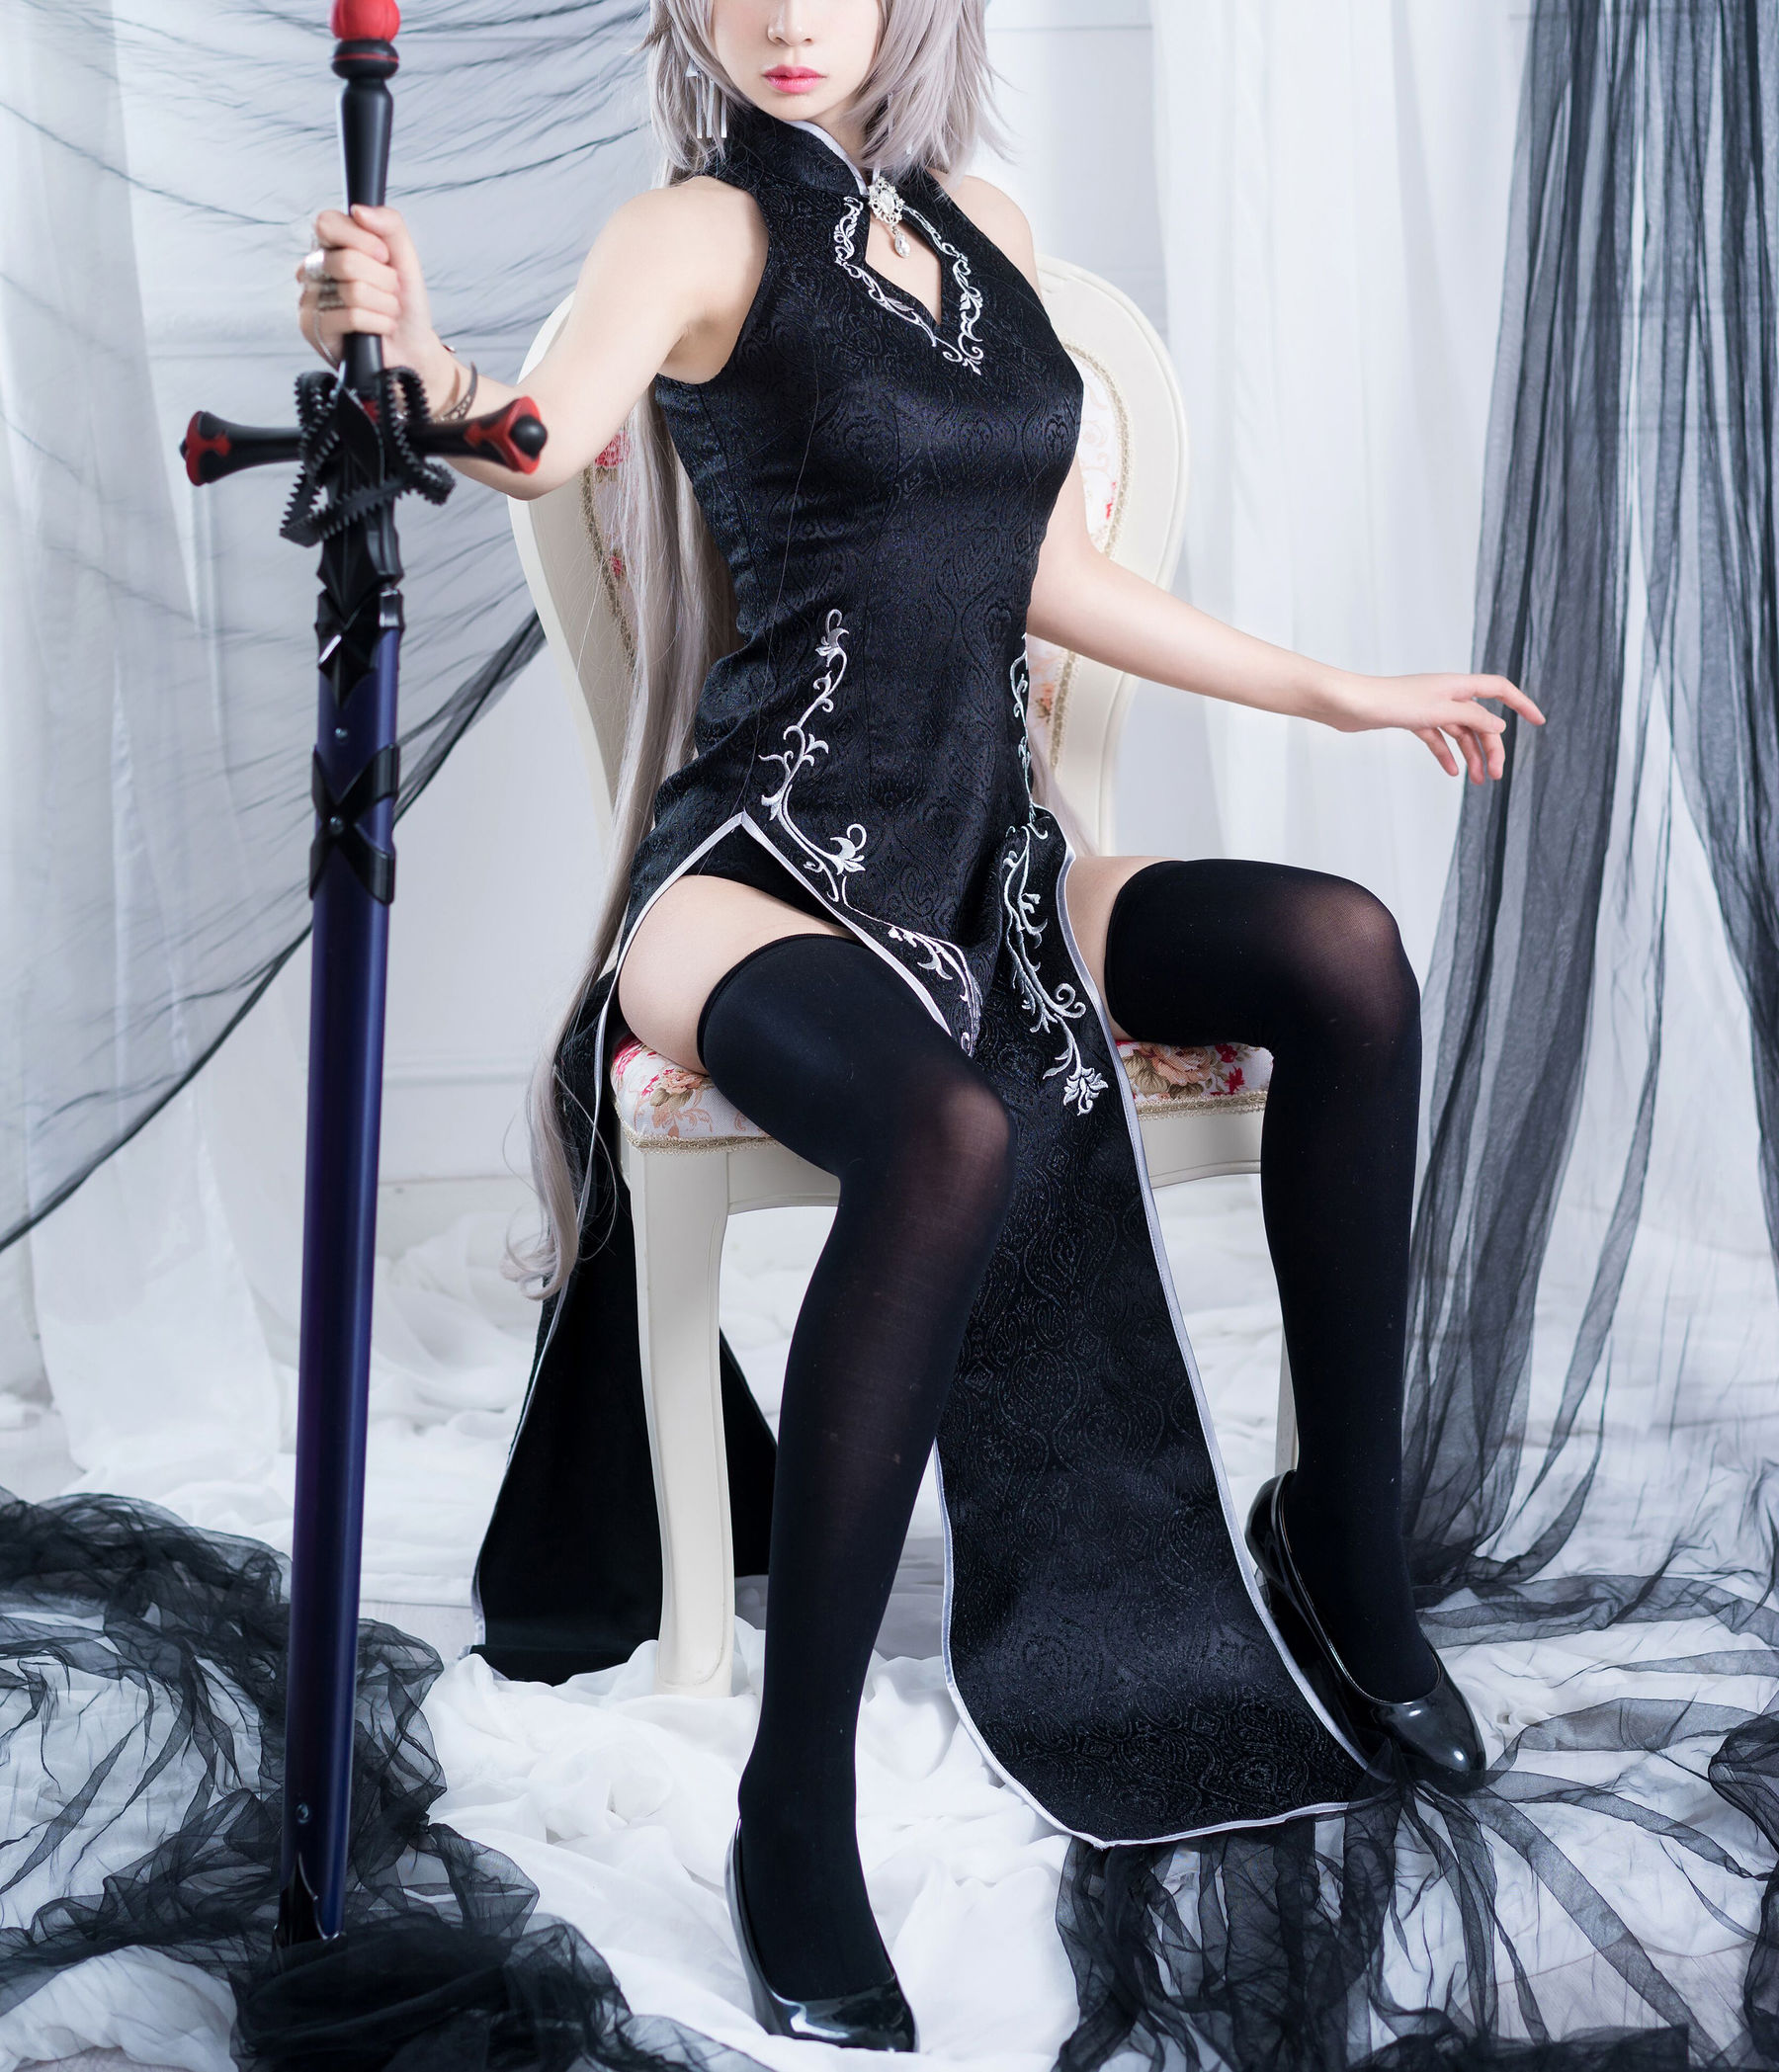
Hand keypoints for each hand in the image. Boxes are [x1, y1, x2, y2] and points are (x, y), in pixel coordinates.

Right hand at [295, 203, 455, 407]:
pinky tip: (379, 328)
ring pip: (354, 291)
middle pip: (347, 260)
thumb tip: (359, 211)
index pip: (327, 223)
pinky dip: (378, 323)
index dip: (363, 240)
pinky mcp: (312, 328)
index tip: (384, 257)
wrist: (412, 347)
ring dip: (384, 305)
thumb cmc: (404, 303)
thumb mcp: (405, 257)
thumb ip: (389, 224)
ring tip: (386, 312)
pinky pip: (352, 316)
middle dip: (383, 280)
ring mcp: (309, 298)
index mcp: (330, 245)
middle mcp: (313, 268)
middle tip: (389, 292)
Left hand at [1324, 670, 1545, 782]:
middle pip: (1481, 720)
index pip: (1500, 690)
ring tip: (1477, 781)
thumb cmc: (1389, 701)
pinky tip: (1453, 772)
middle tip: (1496, 776)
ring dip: (1471, 755)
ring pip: (1460, 733)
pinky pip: (1438, 739)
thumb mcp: (1438, 711)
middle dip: (1492, 747)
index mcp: (1457, 685)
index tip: (1540, 722)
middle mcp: (1446, 693)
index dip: (1522, 704)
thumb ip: (1471, 718)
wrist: (1347, 704)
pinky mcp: (1412, 720)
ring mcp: (1429, 707)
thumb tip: (1500, 725)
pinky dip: (1447, 754)